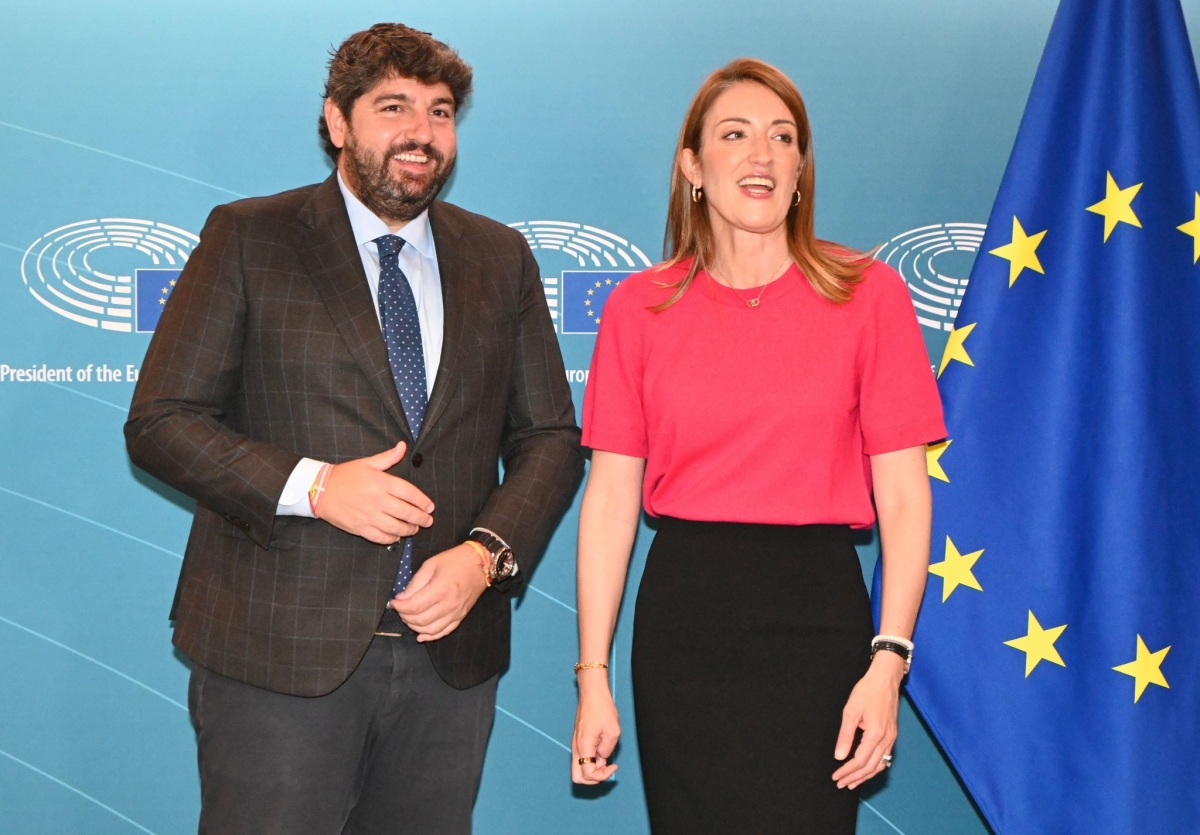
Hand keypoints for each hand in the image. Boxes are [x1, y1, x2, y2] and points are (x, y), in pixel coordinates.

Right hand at [317, 442, 434, 544]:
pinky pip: (381, 537)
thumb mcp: (367, 463)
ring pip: (396, 527)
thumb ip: (388, 457)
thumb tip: (403, 446)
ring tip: (415, 529)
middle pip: (406, 512)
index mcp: (381, 482)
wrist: (319, 490)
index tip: (430, 507)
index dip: (423, 501)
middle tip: (428, 521)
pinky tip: (397, 536)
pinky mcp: (360, 528)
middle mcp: (378, 500)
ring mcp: (369, 516)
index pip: (410, 493)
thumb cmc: (345, 475)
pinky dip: (392, 538)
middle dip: (421, 518)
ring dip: (409, 530)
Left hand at [390, 543, 488, 641]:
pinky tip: (421, 635)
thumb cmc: (456, 561)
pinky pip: (444, 632)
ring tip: (409, 618)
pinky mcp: (460, 617)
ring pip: (430, 630)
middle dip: (405, 616)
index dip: (400, 606)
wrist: (480, 564)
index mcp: (440, 589)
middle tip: (400, 608)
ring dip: (415, 627)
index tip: (394, 602)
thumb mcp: (431, 564)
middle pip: (420, 620)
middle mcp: (448, 604)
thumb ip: (415, 583)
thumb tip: (402, 597)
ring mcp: (456, 613)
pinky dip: (431, 636)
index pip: (414, 606)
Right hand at [571, 671, 619, 783]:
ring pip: (579, 768)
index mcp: (583, 747)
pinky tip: (602, 751)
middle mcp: (576, 748)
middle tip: (606, 769)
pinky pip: (582, 758)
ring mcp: (576, 744)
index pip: (588, 774)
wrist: (593, 694)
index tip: (614, 766)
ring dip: (593, 769)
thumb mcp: (613, 732)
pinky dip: (592, 760)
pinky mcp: (579, 740)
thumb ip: (608, 750)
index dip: (603, 776)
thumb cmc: (602, 709)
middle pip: (577, 777)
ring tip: (606, 757)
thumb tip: (602, 758)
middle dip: (593, 779)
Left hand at [832, 651, 903, 788]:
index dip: (847, 771)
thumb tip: (839, 756)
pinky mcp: (892, 735)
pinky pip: (885, 757)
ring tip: (852, 782)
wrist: (885, 678)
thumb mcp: (851, 711)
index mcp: (876, 734)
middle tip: (841, 783)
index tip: (836, 776)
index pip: (860, 761)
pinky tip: (866, 769)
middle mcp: (886, 740)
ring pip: (880, 765)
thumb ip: (845, 736)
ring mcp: (891, 738)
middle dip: (855, 777)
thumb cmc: (867, 691)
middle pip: (870, 767)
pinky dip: (874, 767)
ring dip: (865, 776)